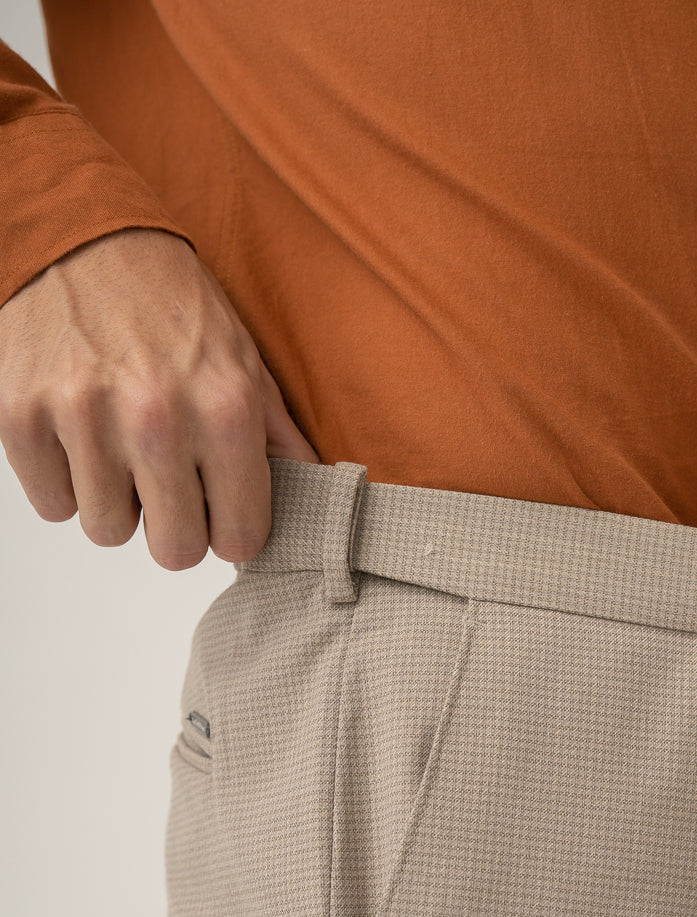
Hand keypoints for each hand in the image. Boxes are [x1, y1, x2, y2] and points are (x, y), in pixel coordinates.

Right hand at [0, 227, 319, 569]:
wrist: (83, 234)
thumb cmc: (170, 301)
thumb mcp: (245, 361)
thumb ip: (279, 440)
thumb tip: (316, 495)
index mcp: (226, 409)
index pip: (240, 539)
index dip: (229, 529)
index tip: (220, 509)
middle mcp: (157, 417)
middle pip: (174, 551)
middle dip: (174, 526)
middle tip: (169, 485)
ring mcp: (84, 418)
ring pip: (108, 531)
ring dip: (117, 501)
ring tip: (122, 447)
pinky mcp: (22, 416)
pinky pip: (53, 505)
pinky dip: (66, 480)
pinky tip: (81, 436)